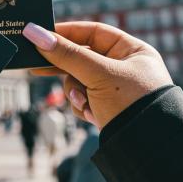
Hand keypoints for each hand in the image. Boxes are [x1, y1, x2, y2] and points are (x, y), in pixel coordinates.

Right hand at [23, 21, 172, 127]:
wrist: (148, 149)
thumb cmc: (131, 103)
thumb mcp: (97, 74)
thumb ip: (66, 54)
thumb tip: (34, 33)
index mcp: (131, 51)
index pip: (93, 32)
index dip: (67, 32)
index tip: (41, 35)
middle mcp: (124, 67)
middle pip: (81, 58)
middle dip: (65, 68)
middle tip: (37, 67)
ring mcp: (114, 88)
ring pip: (77, 80)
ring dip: (75, 92)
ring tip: (84, 103)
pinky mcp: (106, 107)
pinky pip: (82, 99)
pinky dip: (82, 106)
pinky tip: (92, 115)